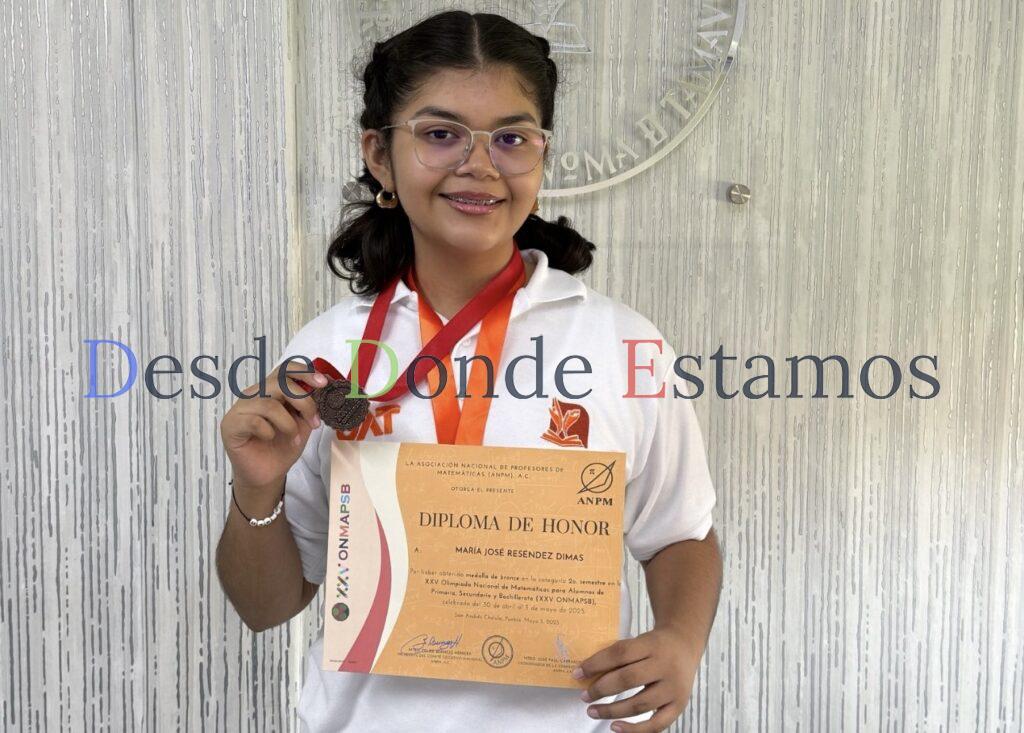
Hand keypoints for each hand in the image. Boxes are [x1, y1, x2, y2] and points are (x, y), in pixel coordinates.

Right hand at [219, 362, 325, 494]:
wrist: (267, 474)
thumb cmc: (282, 446)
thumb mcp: (302, 422)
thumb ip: (309, 405)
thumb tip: (323, 390)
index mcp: (271, 389)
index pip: (285, 369)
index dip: (305, 372)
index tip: (323, 384)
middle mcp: (254, 394)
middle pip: (279, 383)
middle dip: (303, 402)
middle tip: (314, 422)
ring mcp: (240, 409)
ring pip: (269, 405)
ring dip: (289, 424)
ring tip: (294, 439)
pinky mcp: (231, 425)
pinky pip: (254, 422)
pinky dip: (269, 432)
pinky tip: (271, 439)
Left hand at [572, 626, 700, 732]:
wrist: (684, 644)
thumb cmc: (654, 644)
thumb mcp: (638, 640)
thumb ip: (617, 655)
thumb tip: (586, 674)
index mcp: (652, 644)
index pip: (620, 653)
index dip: (596, 663)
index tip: (577, 673)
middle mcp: (665, 665)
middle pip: (628, 679)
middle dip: (601, 689)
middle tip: (584, 696)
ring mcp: (674, 688)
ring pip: (640, 704)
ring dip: (612, 710)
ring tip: (593, 711)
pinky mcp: (680, 705)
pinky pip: (656, 724)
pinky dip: (634, 729)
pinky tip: (615, 727)